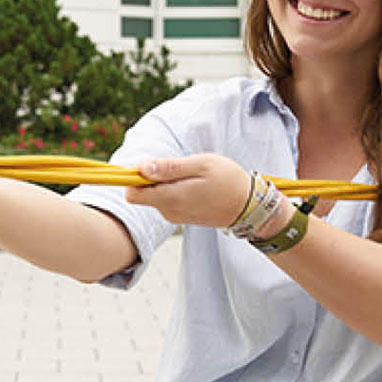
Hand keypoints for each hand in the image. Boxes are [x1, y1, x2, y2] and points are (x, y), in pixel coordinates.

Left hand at [125, 153, 252, 227]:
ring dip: (167, 183)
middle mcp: (169, 211)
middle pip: (143, 193)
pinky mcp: (182, 217)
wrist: (249, 206)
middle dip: (153, 177)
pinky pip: (168, 201)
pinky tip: (196, 186)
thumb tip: (141, 168)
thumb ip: (169, 168)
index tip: (151, 164)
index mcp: (171, 198)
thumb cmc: (227, 180)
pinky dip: (176, 191)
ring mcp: (175, 216)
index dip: (134, 176)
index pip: (132, 193)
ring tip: (193, 177)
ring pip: (156, 196)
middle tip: (179, 168)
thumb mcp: (200, 165)